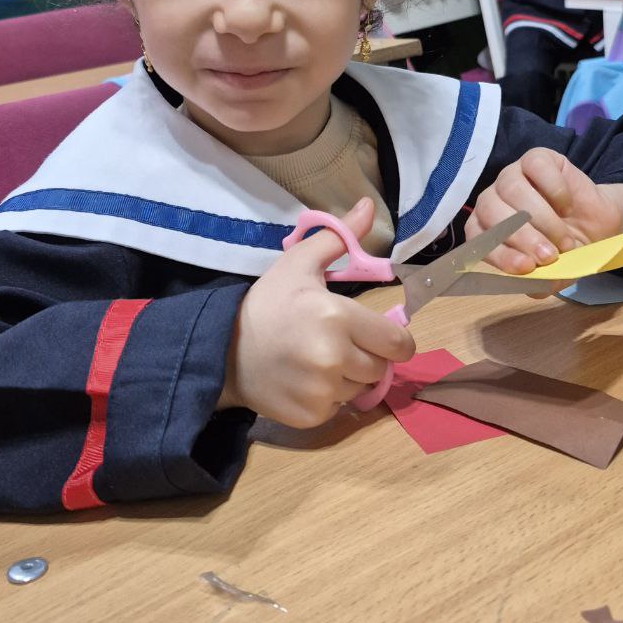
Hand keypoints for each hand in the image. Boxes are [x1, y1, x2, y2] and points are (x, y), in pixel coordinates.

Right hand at [219, 197, 414, 425]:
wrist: (223, 350)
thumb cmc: (267, 304)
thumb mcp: (298, 264)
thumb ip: (338, 237)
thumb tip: (367, 207)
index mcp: (338, 318)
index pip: (399, 343)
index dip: (394, 340)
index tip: (377, 335)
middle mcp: (334, 358)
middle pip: (381, 368)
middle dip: (367, 356)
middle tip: (338, 343)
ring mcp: (322, 391)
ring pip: (360, 389)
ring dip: (348, 378)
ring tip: (318, 361)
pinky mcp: (311, 415)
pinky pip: (339, 408)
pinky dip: (328, 398)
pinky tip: (305, 380)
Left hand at [465, 149, 622, 274]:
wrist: (598, 224)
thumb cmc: (565, 248)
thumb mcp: (554, 273)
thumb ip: (540, 281)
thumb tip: (532, 286)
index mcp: (486, 228)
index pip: (478, 239)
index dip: (499, 254)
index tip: (526, 268)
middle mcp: (492, 199)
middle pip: (492, 212)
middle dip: (521, 238)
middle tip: (549, 256)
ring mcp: (511, 176)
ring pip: (512, 189)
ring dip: (541, 218)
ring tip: (564, 240)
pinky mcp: (536, 158)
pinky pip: (536, 166)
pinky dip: (554, 189)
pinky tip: (567, 206)